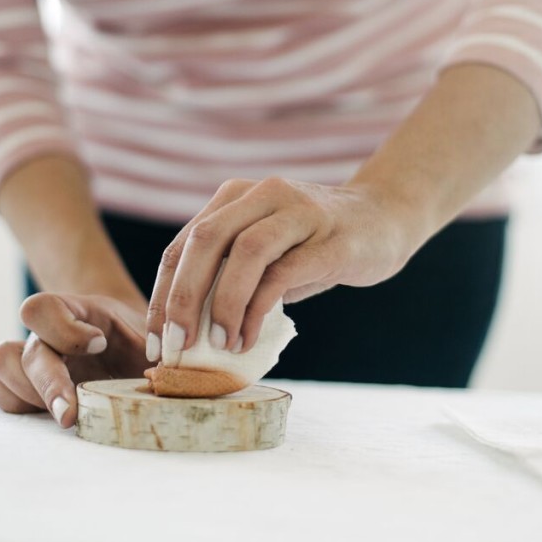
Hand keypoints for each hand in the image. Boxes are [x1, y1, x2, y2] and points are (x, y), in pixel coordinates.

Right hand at [0, 293, 149, 427]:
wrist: (133, 344)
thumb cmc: (144, 337)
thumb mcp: (154, 333)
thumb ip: (159, 345)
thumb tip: (172, 369)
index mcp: (76, 310)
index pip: (42, 307)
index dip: (64, 328)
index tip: (100, 343)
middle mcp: (47, 333)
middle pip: (19, 348)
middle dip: (46, 382)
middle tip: (72, 411)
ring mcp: (32, 358)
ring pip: (0, 365)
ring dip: (28, 394)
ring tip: (67, 414)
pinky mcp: (25, 385)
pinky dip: (17, 404)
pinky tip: (51, 414)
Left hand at [146, 177, 415, 359]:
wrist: (385, 220)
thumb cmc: (315, 246)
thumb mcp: (266, 254)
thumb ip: (230, 277)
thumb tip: (190, 334)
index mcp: (235, 197)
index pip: (184, 245)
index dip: (163, 294)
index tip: (157, 341)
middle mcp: (262, 195)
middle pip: (206, 241)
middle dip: (182, 298)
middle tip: (177, 346)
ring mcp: (298, 212)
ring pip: (244, 251)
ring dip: (223, 303)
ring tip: (218, 345)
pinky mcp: (330, 238)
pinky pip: (284, 271)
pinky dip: (259, 308)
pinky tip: (249, 337)